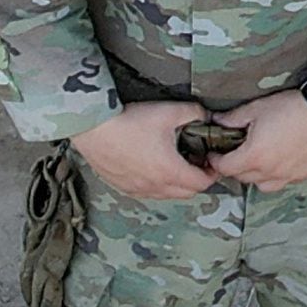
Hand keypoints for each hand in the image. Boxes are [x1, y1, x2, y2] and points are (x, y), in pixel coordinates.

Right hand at [71, 101, 217, 200]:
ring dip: (177, 184)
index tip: (211, 161)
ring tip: (176, 163)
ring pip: (166, 195)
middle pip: (186, 193)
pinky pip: (147, 193)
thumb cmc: (130, 121)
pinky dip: (157, 185)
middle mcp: (154, 186)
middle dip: (197, 179)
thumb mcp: (170, 111)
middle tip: (197, 161)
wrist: (94, 128)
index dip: (212, 173)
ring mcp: (136, 189)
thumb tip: (206, 116)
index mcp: (169, 171)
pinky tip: (154, 166)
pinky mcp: (122, 187)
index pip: (201, 184)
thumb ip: (195, 113)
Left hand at [205, 88, 306, 191]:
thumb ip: (233, 119)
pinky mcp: (303, 175)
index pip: (224, 168)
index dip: (216, 160)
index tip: (216, 152)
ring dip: (255, 174)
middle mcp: (269, 172)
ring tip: (259, 158)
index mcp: (254, 157)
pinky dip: (276, 174)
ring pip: (262, 184)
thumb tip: (216, 122)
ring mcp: (287, 176)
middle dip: (235, 166)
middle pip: (242, 178)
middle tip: (236, 151)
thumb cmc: (294, 108)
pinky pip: (283, 181)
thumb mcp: (258, 108)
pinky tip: (280, 159)